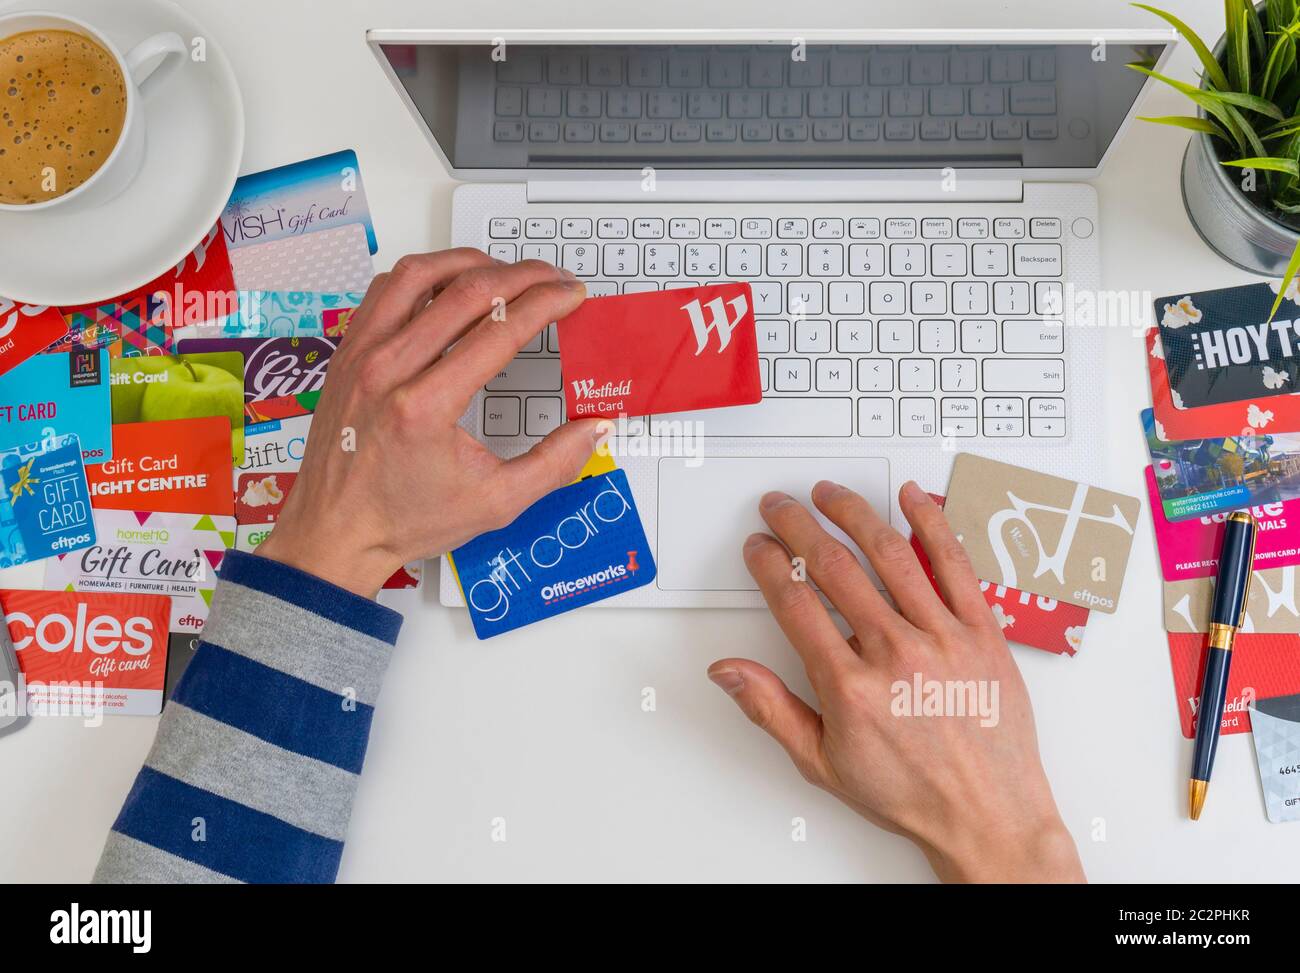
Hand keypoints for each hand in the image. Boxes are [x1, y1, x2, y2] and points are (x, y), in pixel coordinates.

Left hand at [257, 249, 608, 597]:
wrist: (334, 533)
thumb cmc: (403, 519)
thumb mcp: (495, 503)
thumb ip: (555, 463)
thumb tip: (595, 427)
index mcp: (425, 406)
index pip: (499, 329)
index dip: (546, 303)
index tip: (570, 296)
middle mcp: (388, 370)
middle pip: (467, 291)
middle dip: (522, 276)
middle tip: (552, 279)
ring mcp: (361, 355)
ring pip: (419, 275)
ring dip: (470, 262)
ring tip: (505, 271)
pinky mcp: (347, 352)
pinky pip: (385, 289)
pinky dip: (423, 274)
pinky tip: (448, 282)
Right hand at [708, 480, 1083, 882]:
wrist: (988, 817)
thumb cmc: (912, 793)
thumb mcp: (822, 762)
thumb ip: (770, 709)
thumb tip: (728, 671)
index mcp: (850, 687)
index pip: (794, 603)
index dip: (768, 565)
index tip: (759, 548)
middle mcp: (895, 655)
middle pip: (833, 567)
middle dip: (797, 526)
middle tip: (780, 507)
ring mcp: (942, 638)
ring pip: (889, 554)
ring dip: (853, 514)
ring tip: (830, 494)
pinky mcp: (983, 632)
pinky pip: (955, 564)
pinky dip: (931, 524)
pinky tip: (911, 499)